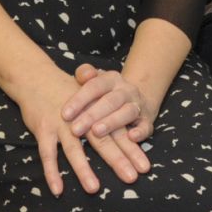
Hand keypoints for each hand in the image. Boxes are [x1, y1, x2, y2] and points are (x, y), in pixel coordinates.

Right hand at [15, 66, 145, 196]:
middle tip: (132, 178)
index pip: (117, 131)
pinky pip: (47, 154)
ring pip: (73, 149)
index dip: (132, 149)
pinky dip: (52, 172)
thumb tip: (131, 134)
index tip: (145, 167)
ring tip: (94, 189)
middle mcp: (81, 117)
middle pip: (101, 139)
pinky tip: (58, 190)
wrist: (36, 76)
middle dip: (117, 159)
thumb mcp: (90, 98)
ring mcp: (61, 123)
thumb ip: (109, 116)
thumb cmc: (67, 92)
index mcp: (96, 110)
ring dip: (83, 169)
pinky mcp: (43, 128)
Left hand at [62, 64, 153, 185]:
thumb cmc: (103, 92)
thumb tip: (83, 75)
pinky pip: (146, 126)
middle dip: (92, 115)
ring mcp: (138, 105)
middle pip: (110, 101)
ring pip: (127, 112)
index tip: (64, 115)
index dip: (79, 100)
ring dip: (112, 122)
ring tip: (96, 132)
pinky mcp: (147, 120)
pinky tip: (131, 138)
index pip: (94, 86)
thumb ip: (84, 74)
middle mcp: (126, 90)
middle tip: (75, 129)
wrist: (132, 97)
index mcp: (111, 78)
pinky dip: (141, 132)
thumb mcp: (94, 80)